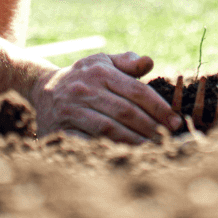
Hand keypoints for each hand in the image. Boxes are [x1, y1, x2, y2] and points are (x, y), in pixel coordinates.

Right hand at [30, 52, 181, 143]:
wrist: (42, 87)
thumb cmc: (83, 75)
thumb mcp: (102, 62)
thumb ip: (127, 62)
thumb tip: (149, 62)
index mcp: (99, 72)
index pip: (136, 90)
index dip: (158, 106)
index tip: (175, 121)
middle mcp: (84, 89)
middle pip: (125, 111)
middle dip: (150, 126)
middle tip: (168, 138)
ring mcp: (71, 110)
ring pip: (108, 128)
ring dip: (133, 140)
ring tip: (152, 149)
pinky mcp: (59, 130)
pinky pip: (87, 142)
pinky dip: (106, 149)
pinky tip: (123, 155)